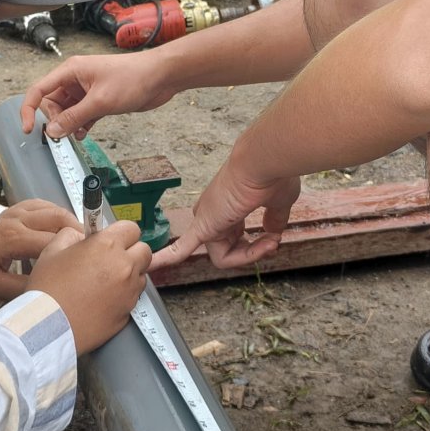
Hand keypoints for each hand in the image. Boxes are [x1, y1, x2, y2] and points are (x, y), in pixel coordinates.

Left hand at [0, 199, 77, 298]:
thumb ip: (25, 288)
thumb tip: (52, 290)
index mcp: (12, 238)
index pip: (53, 242)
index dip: (72, 251)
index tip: (86, 263)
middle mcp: (17, 218)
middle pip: (58, 218)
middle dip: (77, 232)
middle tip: (88, 250)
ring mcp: (16, 209)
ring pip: (53, 208)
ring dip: (68, 222)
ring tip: (77, 241)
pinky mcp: (15, 207)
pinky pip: (43, 205)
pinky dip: (56, 215)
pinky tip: (60, 229)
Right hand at [21, 52, 178, 140]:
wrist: (161, 76)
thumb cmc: (132, 78)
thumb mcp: (100, 101)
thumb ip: (74, 117)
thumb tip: (53, 131)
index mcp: (70, 71)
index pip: (39, 90)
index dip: (29, 110)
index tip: (28, 130)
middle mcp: (75, 79)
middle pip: (51, 103)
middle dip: (55, 120)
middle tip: (63, 134)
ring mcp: (87, 90)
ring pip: (67, 111)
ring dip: (68, 125)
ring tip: (76, 135)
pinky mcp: (99, 100)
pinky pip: (81, 115)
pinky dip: (80, 125)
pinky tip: (85, 134)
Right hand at [27, 220, 153, 352]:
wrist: (48, 326)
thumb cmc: (48, 288)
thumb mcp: (52, 250)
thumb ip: (71, 235)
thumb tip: (81, 235)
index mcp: (107, 246)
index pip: (131, 229)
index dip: (121, 233)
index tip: (111, 239)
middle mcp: (125, 266)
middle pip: (144, 251)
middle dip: (131, 252)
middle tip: (112, 259)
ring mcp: (129, 291)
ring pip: (141, 275)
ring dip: (130, 275)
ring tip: (106, 282)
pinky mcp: (128, 312)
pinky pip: (133, 297)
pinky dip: (124, 295)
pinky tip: (104, 299)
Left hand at [150, 157, 297, 270]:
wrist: (263, 162)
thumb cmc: (272, 176)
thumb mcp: (278, 202)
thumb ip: (274, 219)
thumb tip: (273, 234)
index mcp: (231, 207)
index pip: (237, 239)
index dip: (257, 247)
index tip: (275, 239)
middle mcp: (215, 213)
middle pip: (229, 250)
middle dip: (253, 252)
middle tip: (272, 243)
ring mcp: (207, 218)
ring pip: (223, 257)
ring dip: (249, 256)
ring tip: (268, 244)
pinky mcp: (203, 225)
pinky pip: (181, 249)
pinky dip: (166, 259)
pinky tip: (151, 268)